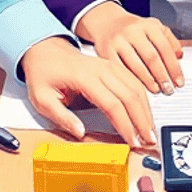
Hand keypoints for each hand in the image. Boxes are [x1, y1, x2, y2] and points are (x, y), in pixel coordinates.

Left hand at [20, 36, 154, 147]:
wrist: (45, 50)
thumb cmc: (44, 73)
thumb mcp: (42, 98)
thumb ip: (61, 117)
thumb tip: (81, 133)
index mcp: (84, 78)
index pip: (112, 104)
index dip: (125, 125)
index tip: (132, 141)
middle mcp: (101, 70)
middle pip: (130, 96)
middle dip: (142, 120)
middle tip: (148, 140)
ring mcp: (109, 66)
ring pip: (136, 88)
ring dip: (145, 110)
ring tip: (149, 130)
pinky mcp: (113, 66)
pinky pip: (134, 81)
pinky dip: (143, 99)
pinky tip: (145, 113)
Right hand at [75, 1, 183, 94]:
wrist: (106, 22)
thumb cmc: (133, 28)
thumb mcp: (153, 27)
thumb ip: (169, 41)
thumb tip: (179, 56)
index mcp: (148, 25)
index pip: (165, 48)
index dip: (174, 68)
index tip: (179, 81)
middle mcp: (133, 31)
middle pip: (152, 58)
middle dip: (163, 77)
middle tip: (169, 89)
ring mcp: (118, 41)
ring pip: (136, 66)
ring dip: (148, 82)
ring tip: (156, 89)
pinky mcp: (106, 51)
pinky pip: (121, 70)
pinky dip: (131, 80)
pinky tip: (138, 87)